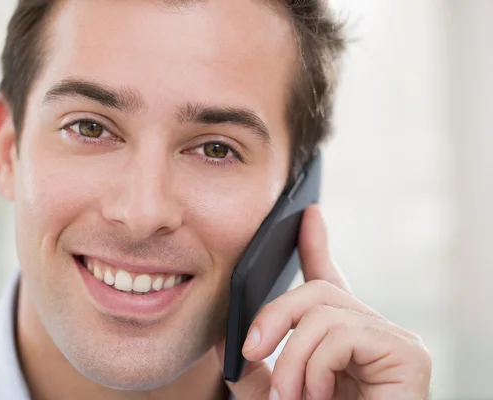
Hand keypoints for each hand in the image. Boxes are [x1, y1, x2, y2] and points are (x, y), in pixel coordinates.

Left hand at [214, 205, 431, 399]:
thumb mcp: (271, 397)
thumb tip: (226, 336)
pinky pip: (341, 333)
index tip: (308, 214)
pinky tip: (319, 396)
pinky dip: (315, 367)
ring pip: (323, 311)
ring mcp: (393, 341)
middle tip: (250, 352)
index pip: (329, 280)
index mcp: (340, 340)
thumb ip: (251, 369)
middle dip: (275, 316)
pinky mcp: (409, 354)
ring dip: (292, 360)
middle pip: (318, 290)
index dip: (316, 244)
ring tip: (292, 397)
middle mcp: (371, 332)